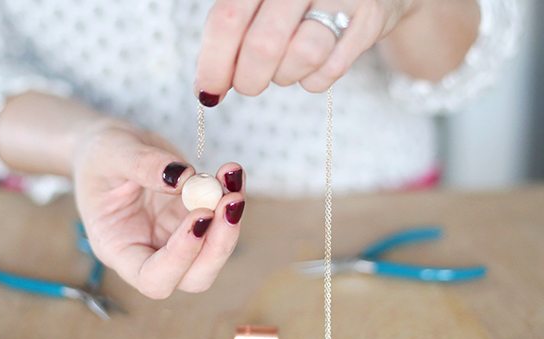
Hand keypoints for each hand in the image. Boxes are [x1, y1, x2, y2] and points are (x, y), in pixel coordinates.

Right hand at [73, 122, 245, 298]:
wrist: (111, 148)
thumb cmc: (99, 156)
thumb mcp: (111, 153)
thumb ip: (144, 165)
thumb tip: (185, 177)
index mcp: (118, 249)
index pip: (153, 278)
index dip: (181, 258)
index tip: (200, 216)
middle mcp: (150, 253)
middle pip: (194, 276)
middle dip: (219, 244)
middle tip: (231, 201)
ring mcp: (176, 239)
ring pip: (214, 251)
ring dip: (230, 219)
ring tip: (231, 176)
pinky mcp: (193, 220)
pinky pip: (221, 221)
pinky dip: (231, 196)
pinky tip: (230, 172)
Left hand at [195, 0, 417, 102]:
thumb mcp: (261, 0)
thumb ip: (232, 32)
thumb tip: (208, 87)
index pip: (227, 19)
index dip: (213, 63)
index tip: (208, 92)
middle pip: (263, 45)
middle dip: (249, 79)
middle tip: (249, 84)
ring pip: (302, 56)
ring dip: (285, 76)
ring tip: (284, 67)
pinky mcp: (369, 18)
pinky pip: (332, 68)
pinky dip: (314, 79)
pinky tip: (310, 68)